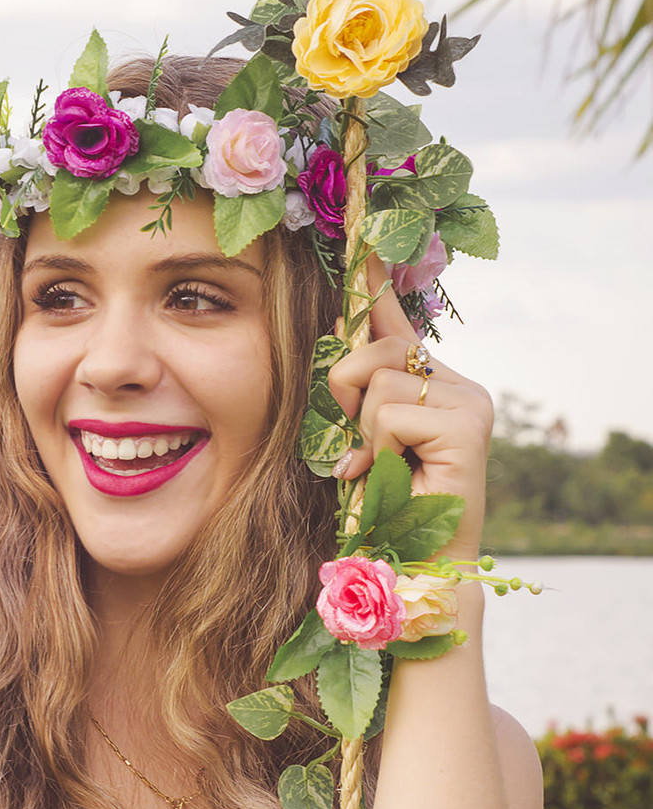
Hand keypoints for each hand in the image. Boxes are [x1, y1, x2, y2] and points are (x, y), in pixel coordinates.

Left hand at [326, 254, 493, 562]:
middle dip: (346, 395)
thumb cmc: (384, 508)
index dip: (378, 288)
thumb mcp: (360, 437)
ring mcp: (468, 402)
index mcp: (433, 384)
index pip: (399, 326)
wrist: (415, 565)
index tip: (364, 244)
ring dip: (363, 436)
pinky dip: (379, 451)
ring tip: (382, 470)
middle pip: (375, 351)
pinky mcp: (467, 425)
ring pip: (377, 385)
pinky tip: (396, 478)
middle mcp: (459, 385)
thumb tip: (340, 322)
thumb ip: (357, 388)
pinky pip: (391, 414)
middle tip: (359, 447)